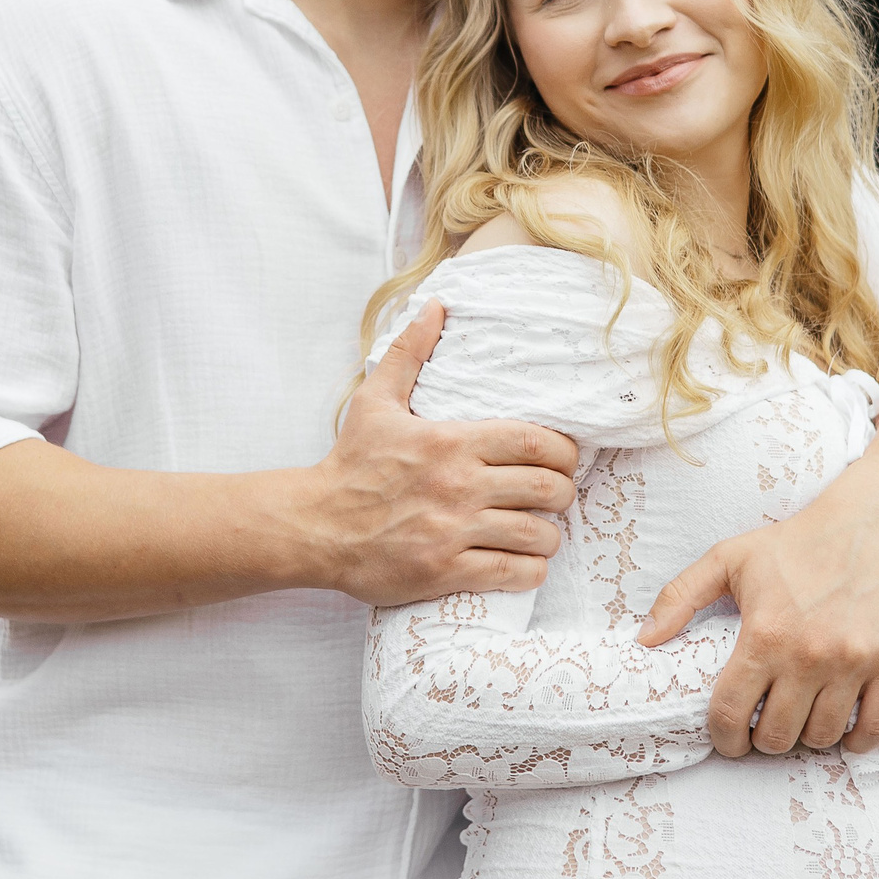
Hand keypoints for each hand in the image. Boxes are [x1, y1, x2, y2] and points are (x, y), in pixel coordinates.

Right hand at [310, 302, 581, 606]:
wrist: (315, 525)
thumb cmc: (351, 463)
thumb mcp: (375, 400)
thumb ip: (410, 352)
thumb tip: (436, 305)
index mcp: (451, 441)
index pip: (536, 442)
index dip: (563, 452)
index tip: (560, 459)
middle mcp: (459, 485)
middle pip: (547, 488)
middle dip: (562, 493)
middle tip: (555, 495)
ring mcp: (454, 531)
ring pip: (537, 534)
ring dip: (549, 535)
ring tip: (541, 532)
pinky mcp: (445, 570)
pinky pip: (512, 573)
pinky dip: (530, 570)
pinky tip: (524, 563)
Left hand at [637, 505, 878, 757]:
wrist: (872, 525)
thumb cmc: (795, 543)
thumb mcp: (728, 558)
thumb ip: (679, 597)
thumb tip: (644, 640)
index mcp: (764, 633)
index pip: (731, 712)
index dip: (724, 738)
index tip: (728, 740)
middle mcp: (809, 654)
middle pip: (778, 735)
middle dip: (764, 740)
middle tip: (764, 728)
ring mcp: (855, 662)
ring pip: (824, 736)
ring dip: (808, 738)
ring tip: (800, 721)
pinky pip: (876, 727)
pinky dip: (858, 741)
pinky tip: (844, 731)